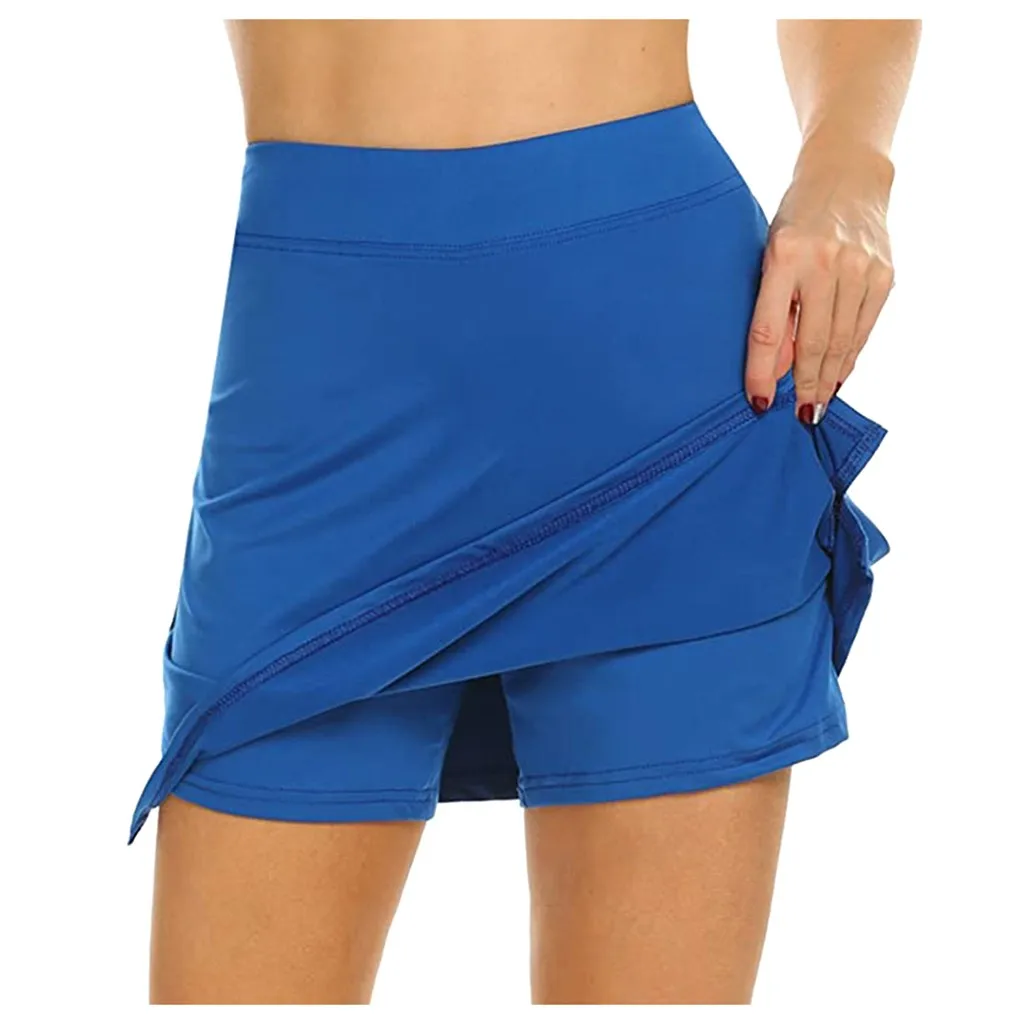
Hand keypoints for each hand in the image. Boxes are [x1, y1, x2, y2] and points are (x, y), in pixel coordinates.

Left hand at [744, 143, 895, 422]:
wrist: (846, 176)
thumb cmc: (795, 223)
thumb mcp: (769, 258)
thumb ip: (773, 311)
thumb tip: (776, 370)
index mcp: (784, 256)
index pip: (768, 330)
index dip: (762, 372)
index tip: (759, 402)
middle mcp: (825, 263)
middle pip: (812, 342)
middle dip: (804, 385)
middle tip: (801, 415)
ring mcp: (860, 268)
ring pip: (842, 341)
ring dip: (829, 378)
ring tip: (818, 404)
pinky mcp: (884, 274)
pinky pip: (864, 328)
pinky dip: (850, 355)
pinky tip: (839, 375)